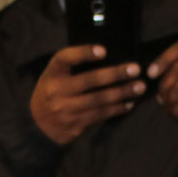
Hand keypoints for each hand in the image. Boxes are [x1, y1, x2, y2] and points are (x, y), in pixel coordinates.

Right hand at [29, 45, 146, 144]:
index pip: (65, 58)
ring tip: (139, 87)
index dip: (84, 53)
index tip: (104, 50)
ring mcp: (66, 109)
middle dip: (115, 74)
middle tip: (135, 69)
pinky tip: (129, 103)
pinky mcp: (75, 124)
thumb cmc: (53, 92)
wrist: (38, 125)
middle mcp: (57, 90)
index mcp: (52, 73)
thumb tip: (106, 57)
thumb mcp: (54, 76)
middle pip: (89, 80)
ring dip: (122, 93)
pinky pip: (100, 115)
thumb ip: (72, 68)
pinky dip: (116, 109)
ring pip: (99, 100)